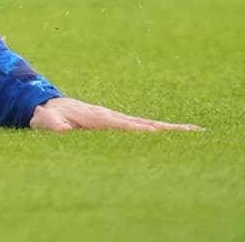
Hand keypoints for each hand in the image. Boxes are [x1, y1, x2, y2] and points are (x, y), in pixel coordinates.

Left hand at [29, 97, 201, 131]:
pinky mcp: (118, 124)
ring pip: (149, 126)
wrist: (44, 105)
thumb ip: (54, 126)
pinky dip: (162, 132)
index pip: (127, 126)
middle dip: (172, 130)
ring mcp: (118, 119)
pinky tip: (177, 138)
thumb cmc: (46, 117)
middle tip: (200, 133)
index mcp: (100, 118)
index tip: (162, 134)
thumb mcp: (46, 122)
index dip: (144, 131)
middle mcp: (113, 117)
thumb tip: (63, 130)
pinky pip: (143, 129)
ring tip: (199, 134)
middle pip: (148, 124)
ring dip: (173, 131)